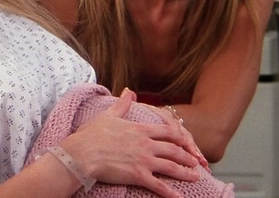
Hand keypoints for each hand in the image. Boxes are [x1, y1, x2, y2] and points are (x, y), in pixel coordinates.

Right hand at [59, 89, 200, 197]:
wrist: (82, 154)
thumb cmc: (92, 135)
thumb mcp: (109, 115)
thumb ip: (122, 103)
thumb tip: (128, 91)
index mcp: (140, 129)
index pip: (166, 131)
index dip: (178, 136)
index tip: (185, 140)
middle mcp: (146, 144)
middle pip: (173, 149)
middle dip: (186, 156)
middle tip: (195, 161)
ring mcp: (144, 160)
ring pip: (171, 167)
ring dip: (185, 173)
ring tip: (195, 177)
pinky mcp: (138, 175)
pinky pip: (159, 185)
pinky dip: (171, 192)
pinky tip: (179, 197)